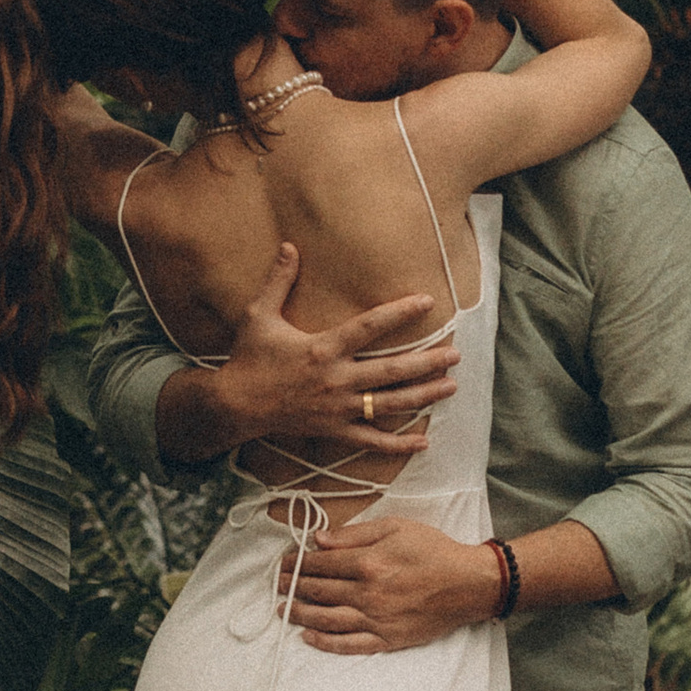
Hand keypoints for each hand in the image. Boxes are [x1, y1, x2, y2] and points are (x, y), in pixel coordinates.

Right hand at [214, 245, 457, 461]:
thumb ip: (278, 280)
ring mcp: (338, 408)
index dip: (400, 312)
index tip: (428, 301)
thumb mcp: (259, 315)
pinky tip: (422, 442)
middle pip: (391, 370)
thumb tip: (289, 246)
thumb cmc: (248, 358)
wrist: (235, 405)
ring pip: (389, 403)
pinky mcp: (334, 429)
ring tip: (451, 386)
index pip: (370, 326)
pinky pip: (370, 440)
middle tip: (455, 354)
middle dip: (426, 362)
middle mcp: (336, 379)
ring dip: (423, 395)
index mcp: (323, 348)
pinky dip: (397, 444)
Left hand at [285, 513, 500, 653]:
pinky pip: (350, 645)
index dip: (298, 562)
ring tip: (281, 609)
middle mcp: (368, 593)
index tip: (284, 562)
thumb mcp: (396, 527)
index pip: (321, 564)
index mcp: (368, 563)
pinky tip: (308, 637)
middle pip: (319, 590)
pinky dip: (325, 643)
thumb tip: (320, 539)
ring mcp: (376, 619)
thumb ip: (355, 534)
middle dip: (292, 586)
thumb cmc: (434, 551)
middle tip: (277, 583)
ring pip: (327, 619)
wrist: (469, 583)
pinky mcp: (388, 639)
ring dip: (299, 614)